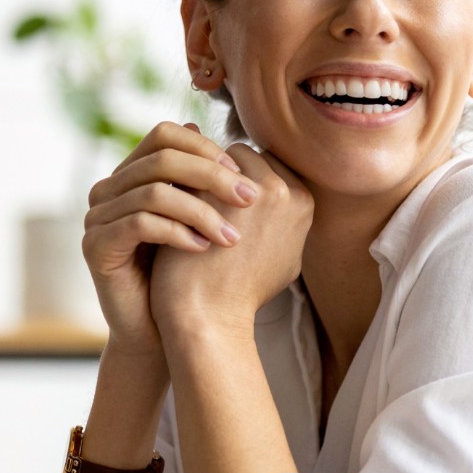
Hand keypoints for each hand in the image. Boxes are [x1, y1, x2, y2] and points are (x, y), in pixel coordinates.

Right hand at [82, 122, 259, 353]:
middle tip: (249, 198)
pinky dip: (177, 233)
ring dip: (201, 212)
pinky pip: (139, 224)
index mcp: (134, 175)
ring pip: (153, 192)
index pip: (166, 134)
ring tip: (232, 236)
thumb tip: (239, 147)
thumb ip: (212, 187)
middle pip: (161, 158)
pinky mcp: (96, 246)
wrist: (160, 331)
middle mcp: (110, 189)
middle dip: (212, 176)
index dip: (206, 149)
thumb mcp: (204, 222)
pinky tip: (203, 249)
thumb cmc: (188, 276)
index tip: (244, 176)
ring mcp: (98, 216)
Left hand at [149, 144, 313, 334]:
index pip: (270, 165)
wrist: (210, 316)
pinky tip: (169, 206)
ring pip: (215, 157)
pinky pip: (189, 169)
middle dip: (221, 173)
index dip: (242, 182)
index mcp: (303, 201)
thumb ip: (288, 222)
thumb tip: (286, 197)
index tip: (223, 204)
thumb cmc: (244, 294)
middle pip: (244, 156)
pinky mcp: (208, 190)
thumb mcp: (287, 258)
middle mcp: (282, 189)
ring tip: (184, 203)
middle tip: (201, 200)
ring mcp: (245, 188)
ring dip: (200, 174)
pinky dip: (180, 183)